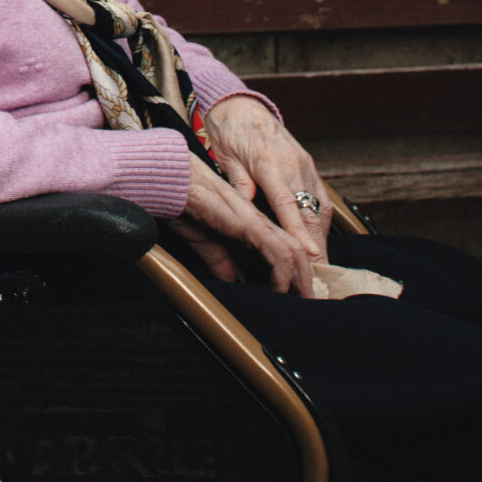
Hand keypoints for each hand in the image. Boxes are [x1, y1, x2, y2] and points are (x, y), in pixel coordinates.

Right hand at [170, 156, 315, 295]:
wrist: (170, 180)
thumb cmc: (182, 201)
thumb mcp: (203, 238)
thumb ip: (217, 256)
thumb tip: (228, 277)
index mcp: (250, 221)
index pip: (283, 247)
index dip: (294, 269)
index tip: (297, 292)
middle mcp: (259, 219)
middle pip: (296, 249)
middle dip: (306, 277)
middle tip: (311, 300)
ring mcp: (256, 220)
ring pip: (293, 251)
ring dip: (301, 278)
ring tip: (305, 299)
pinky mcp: (248, 223)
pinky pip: (275, 250)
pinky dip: (282, 273)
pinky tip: (280, 289)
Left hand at [203, 94, 331, 263]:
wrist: (240, 104)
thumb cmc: (228, 131)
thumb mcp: (225, 156)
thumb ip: (239, 183)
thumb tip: (248, 209)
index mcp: (268, 162)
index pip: (286, 203)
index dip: (298, 230)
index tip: (309, 253)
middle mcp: (292, 163)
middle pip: (309, 210)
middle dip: (317, 243)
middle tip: (319, 273)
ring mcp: (304, 163)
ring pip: (319, 206)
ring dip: (322, 236)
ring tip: (322, 266)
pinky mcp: (308, 164)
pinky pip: (320, 197)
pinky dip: (321, 221)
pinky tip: (319, 240)